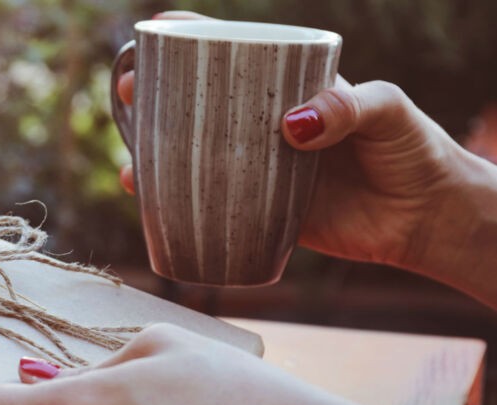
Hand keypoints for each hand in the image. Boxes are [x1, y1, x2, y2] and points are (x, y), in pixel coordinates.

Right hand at [116, 13, 496, 280]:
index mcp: (290, 88)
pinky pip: (210, 206)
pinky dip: (177, 206)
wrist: (425, 219)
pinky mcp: (261, 211)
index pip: (236, 54)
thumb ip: (348, 106)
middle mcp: (265, 125)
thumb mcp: (388, 111)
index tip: (157, 35)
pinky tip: (152, 203)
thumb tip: (290, 127)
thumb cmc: (413, 150)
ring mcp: (259, 169)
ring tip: (132, 165)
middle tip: (128, 93)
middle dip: (155, 97)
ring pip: (194, 157)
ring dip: (155, 157)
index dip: (192, 42)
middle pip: (198, 105)